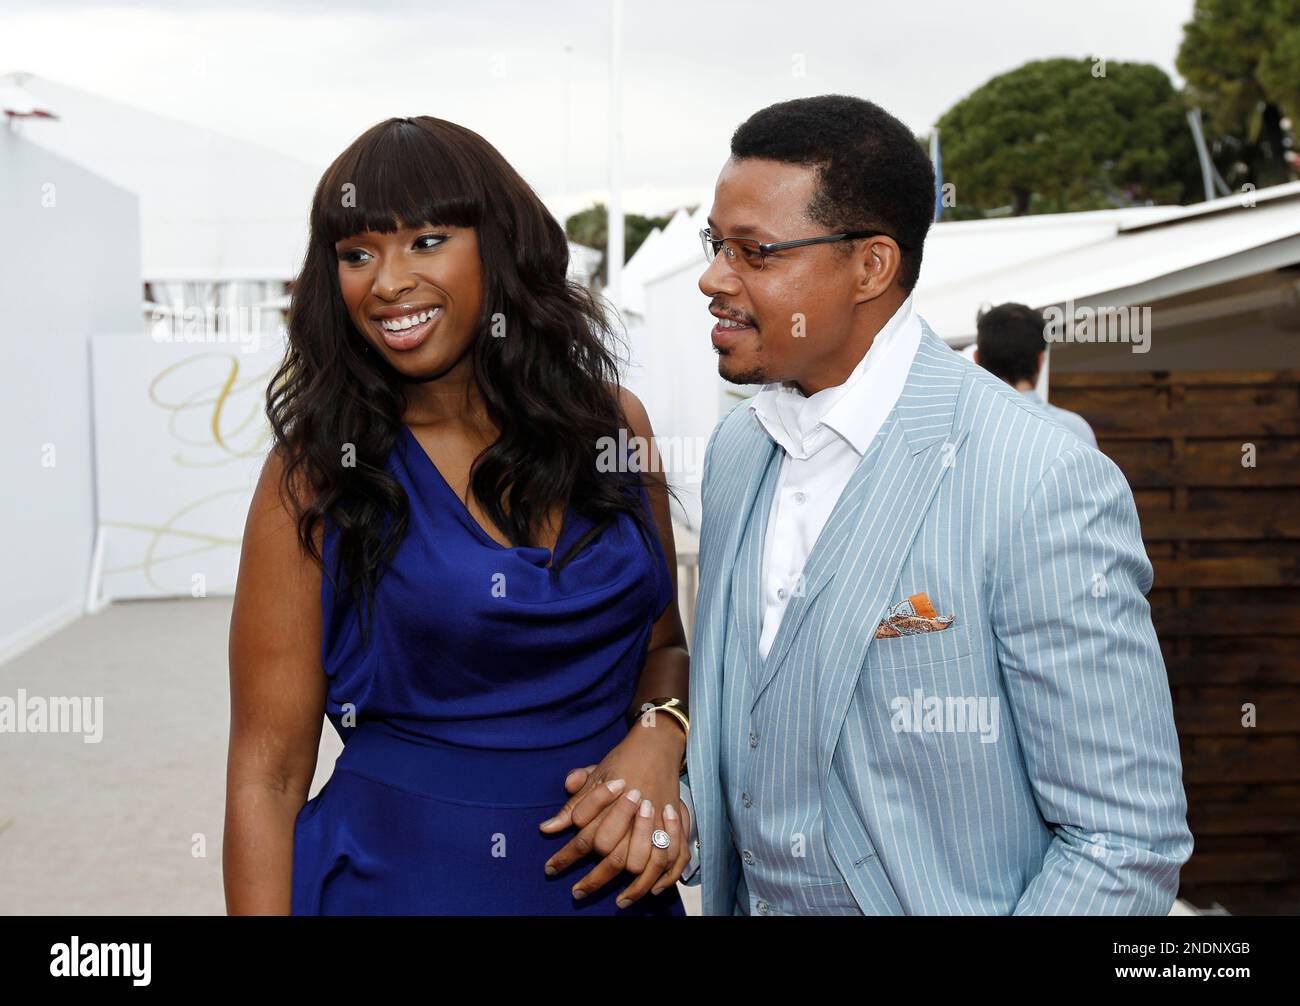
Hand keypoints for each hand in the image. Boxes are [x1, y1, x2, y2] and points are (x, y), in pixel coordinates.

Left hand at [537, 716, 689, 906]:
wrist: (656, 746)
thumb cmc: (621, 761)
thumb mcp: (593, 776)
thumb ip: (573, 805)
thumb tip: (546, 828)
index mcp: (609, 802)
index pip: (583, 836)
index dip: (565, 857)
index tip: (551, 870)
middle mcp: (631, 813)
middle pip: (609, 853)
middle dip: (593, 879)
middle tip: (577, 893)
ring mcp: (654, 820)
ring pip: (637, 861)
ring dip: (626, 886)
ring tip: (615, 902)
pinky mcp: (671, 825)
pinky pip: (666, 860)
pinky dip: (657, 879)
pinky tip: (647, 891)